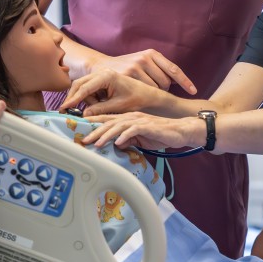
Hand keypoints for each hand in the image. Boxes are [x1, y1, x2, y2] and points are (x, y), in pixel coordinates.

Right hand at [60, 69, 163, 115]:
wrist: (147, 94)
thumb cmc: (136, 99)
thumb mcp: (117, 106)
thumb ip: (99, 109)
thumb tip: (84, 115)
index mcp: (107, 76)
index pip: (84, 88)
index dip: (73, 99)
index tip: (64, 108)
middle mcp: (102, 72)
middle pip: (79, 84)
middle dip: (74, 98)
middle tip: (66, 111)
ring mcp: (101, 74)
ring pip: (82, 87)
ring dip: (84, 99)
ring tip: (96, 108)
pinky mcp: (102, 79)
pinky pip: (89, 88)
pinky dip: (89, 98)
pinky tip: (98, 104)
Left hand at [81, 112, 204, 151]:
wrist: (181, 131)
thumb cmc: (161, 134)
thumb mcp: (140, 139)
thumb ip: (128, 140)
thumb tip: (116, 144)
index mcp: (128, 118)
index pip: (107, 120)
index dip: (94, 125)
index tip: (81, 132)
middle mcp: (131, 117)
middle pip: (109, 122)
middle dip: (95, 131)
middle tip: (84, 140)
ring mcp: (140, 120)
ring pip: (118, 125)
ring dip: (106, 134)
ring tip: (97, 143)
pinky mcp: (148, 126)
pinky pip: (134, 130)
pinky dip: (125, 136)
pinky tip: (118, 143)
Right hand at [91, 49, 196, 94]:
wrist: (99, 68)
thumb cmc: (124, 69)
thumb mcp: (141, 63)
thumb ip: (157, 70)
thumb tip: (177, 83)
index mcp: (151, 54)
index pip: (173, 69)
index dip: (185, 81)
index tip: (194, 90)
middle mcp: (145, 58)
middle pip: (166, 82)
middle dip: (162, 89)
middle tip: (149, 90)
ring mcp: (136, 66)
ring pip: (155, 88)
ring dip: (151, 93)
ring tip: (139, 91)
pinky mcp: (128, 75)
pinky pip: (144, 91)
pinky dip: (142, 96)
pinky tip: (134, 94)